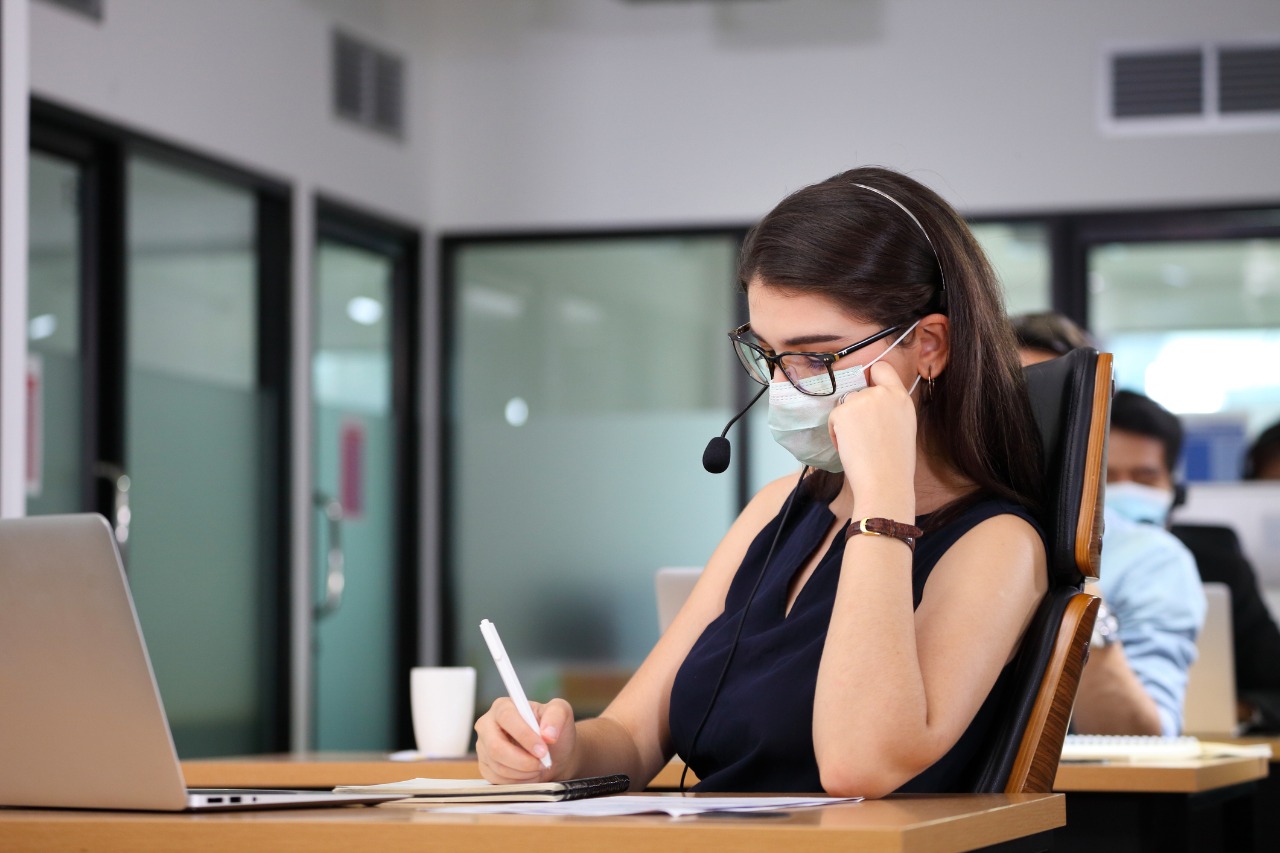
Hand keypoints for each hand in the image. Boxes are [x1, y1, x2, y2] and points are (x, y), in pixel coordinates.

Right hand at [474, 696, 576, 782]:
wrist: (553, 754)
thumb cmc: (553, 730)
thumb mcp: (562, 713)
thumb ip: (556, 716)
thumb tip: (547, 733)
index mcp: (503, 706)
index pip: (507, 718)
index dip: (524, 736)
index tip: (542, 750)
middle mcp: (487, 725)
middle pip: (495, 747)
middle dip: (522, 760)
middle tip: (542, 763)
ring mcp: (483, 747)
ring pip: (498, 766)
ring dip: (524, 771)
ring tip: (539, 765)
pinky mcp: (485, 767)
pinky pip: (497, 779)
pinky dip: (518, 781)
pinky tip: (529, 773)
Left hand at [827, 361, 918, 502]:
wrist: (885, 482)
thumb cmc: (895, 464)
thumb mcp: (903, 427)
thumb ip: (889, 409)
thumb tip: (872, 406)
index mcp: (902, 398)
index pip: (882, 368)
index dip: (872, 376)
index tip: (867, 389)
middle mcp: (882, 393)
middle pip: (859, 391)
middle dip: (857, 410)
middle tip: (865, 436)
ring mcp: (862, 400)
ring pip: (845, 405)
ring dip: (846, 422)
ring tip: (859, 445)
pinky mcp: (843, 411)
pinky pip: (834, 418)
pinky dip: (836, 433)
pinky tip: (850, 448)